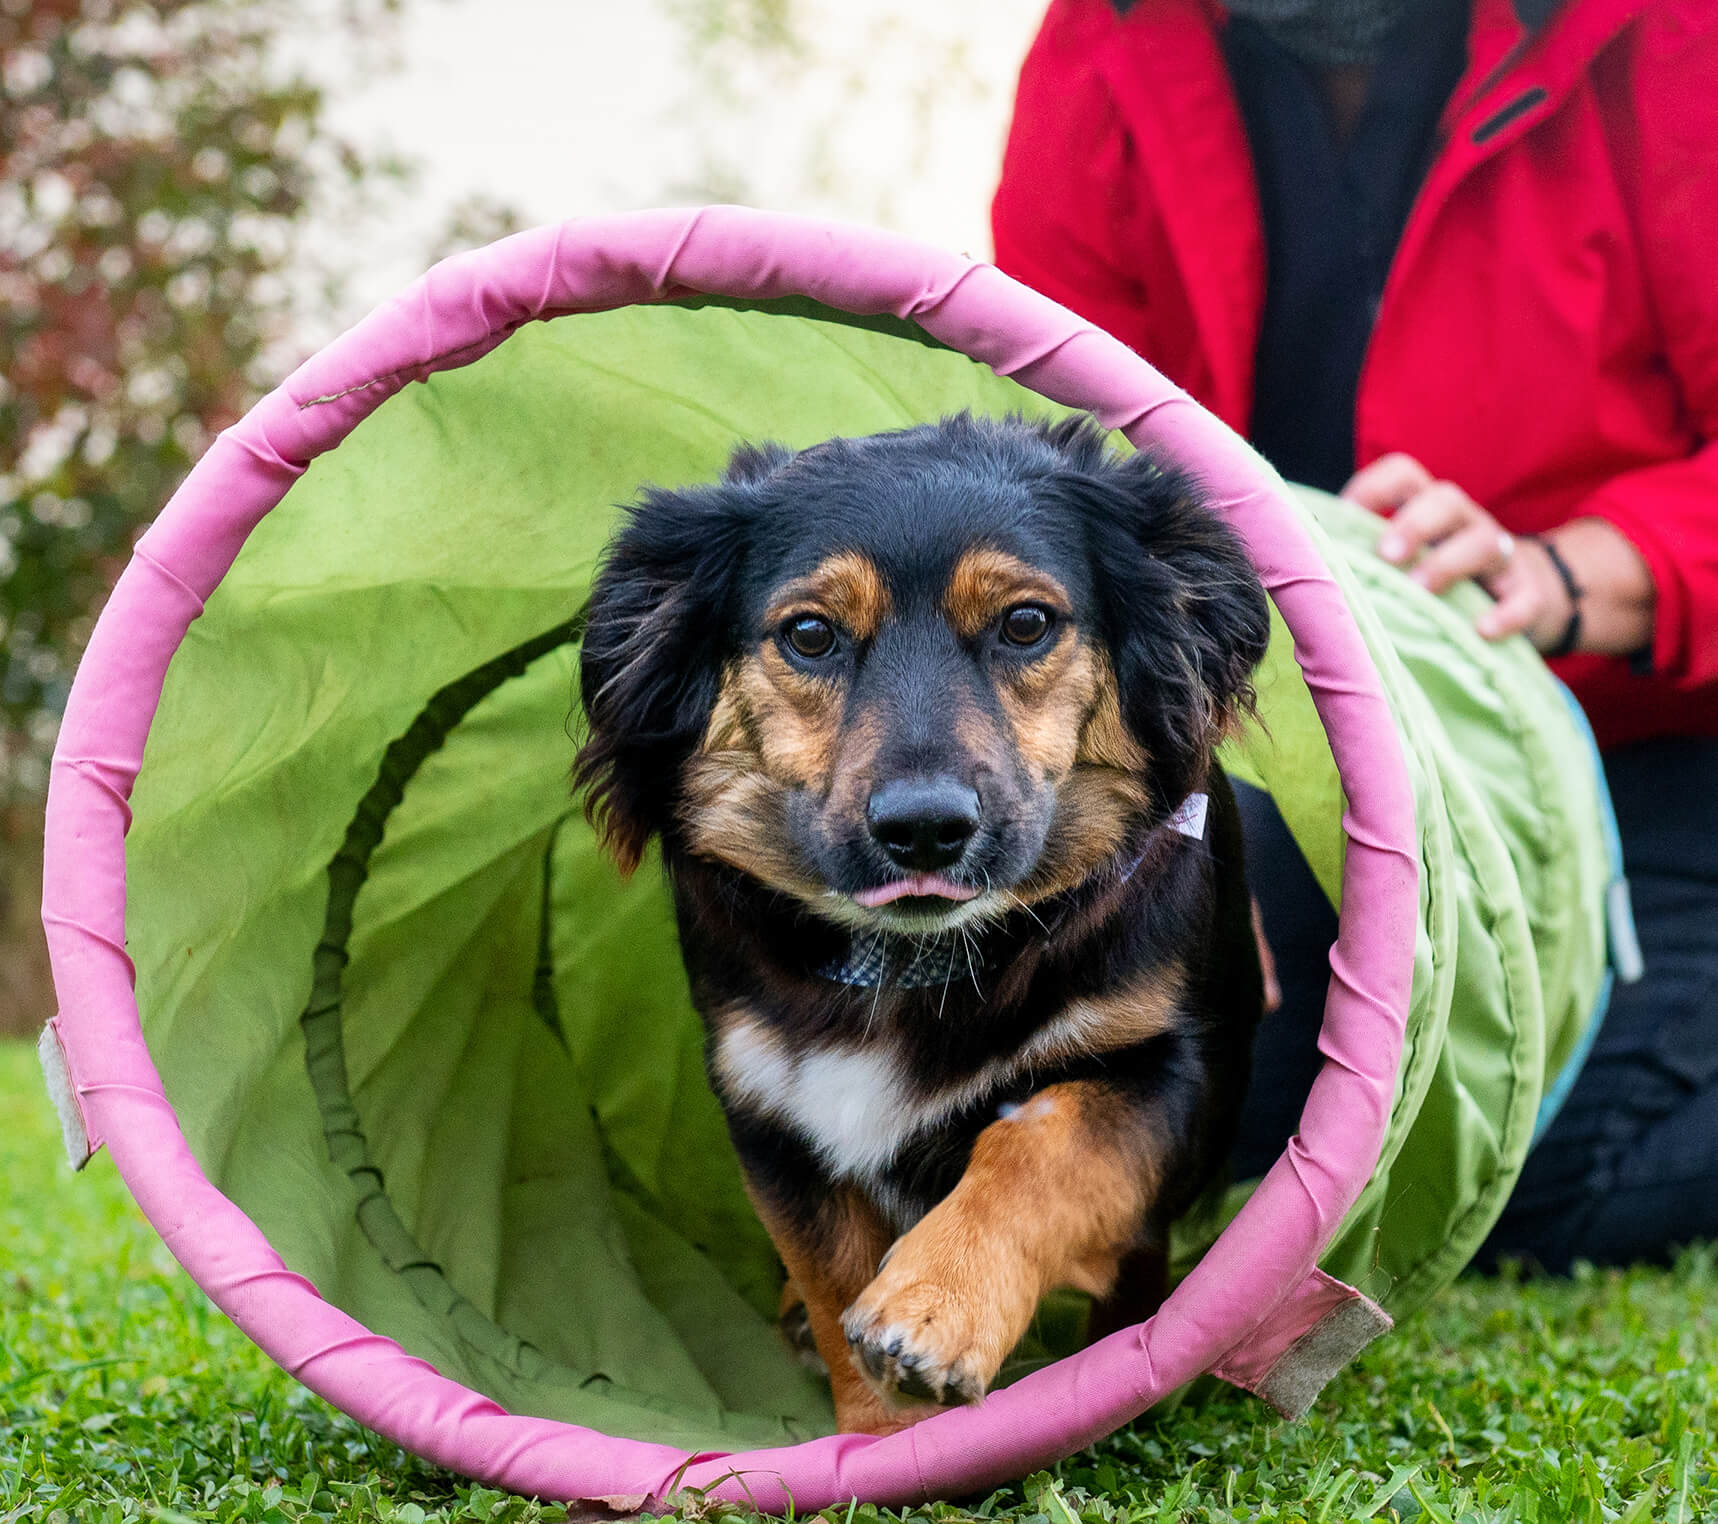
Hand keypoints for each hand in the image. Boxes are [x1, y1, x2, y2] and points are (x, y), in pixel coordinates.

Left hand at [1343, 454, 1575, 650]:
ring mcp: (1500, 554)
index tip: (1344, 514)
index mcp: (1426, 508)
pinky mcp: (1527, 592)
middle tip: (1385, 554)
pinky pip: (1524, 597)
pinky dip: (1507, 613)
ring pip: (1486, 541)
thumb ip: (1364, 555)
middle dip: (1414, 523)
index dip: (1373, 487)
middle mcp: (1463, 521)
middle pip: (1445, 500)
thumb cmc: (1438, 575)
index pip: (1402, 475)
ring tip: (1420, 589)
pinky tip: (1482, 631)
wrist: (1520, 596)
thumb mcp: (1406, 557)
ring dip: (1450, 564)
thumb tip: (1299, 566)